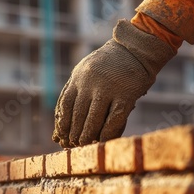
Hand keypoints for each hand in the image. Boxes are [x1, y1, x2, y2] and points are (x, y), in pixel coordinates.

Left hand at [52, 19, 174, 147]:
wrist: (135, 49)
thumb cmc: (107, 63)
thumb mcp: (84, 69)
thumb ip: (73, 88)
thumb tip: (59, 117)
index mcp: (79, 77)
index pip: (65, 105)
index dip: (62, 122)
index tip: (60, 135)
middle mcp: (91, 83)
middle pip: (78, 114)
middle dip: (74, 131)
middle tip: (72, 144)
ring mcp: (109, 88)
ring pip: (94, 119)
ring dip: (87, 135)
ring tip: (84, 144)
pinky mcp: (126, 94)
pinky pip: (114, 119)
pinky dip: (107, 133)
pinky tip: (102, 141)